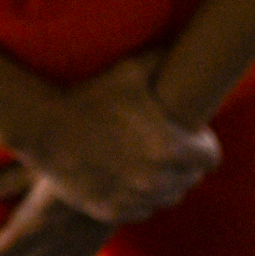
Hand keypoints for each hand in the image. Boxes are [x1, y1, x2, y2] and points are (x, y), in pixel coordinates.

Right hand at [20, 54, 221, 224]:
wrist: (43, 126)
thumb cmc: (89, 95)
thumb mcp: (130, 71)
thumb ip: (164, 59)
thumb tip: (189, 44)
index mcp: (170, 148)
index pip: (211, 158)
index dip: (203, 144)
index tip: (191, 134)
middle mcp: (156, 180)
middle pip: (190, 178)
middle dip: (184, 162)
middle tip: (166, 144)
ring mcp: (133, 199)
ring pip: (168, 197)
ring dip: (164, 181)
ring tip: (147, 159)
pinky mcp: (111, 211)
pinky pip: (141, 209)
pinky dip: (139, 196)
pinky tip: (126, 175)